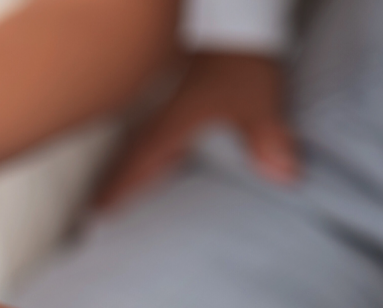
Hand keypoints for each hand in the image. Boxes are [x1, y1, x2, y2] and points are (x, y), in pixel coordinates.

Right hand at [96, 51, 297, 209]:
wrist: (239, 23)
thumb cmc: (240, 59)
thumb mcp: (256, 100)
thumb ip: (267, 139)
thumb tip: (284, 175)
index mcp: (174, 124)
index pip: (138, 162)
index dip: (118, 187)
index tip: (97, 210)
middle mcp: (167, 118)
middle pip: (132, 156)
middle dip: (115, 180)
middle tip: (97, 206)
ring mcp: (173, 108)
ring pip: (142, 144)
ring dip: (129, 166)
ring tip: (116, 188)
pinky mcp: (186, 99)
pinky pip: (159, 134)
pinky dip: (151, 151)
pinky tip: (160, 160)